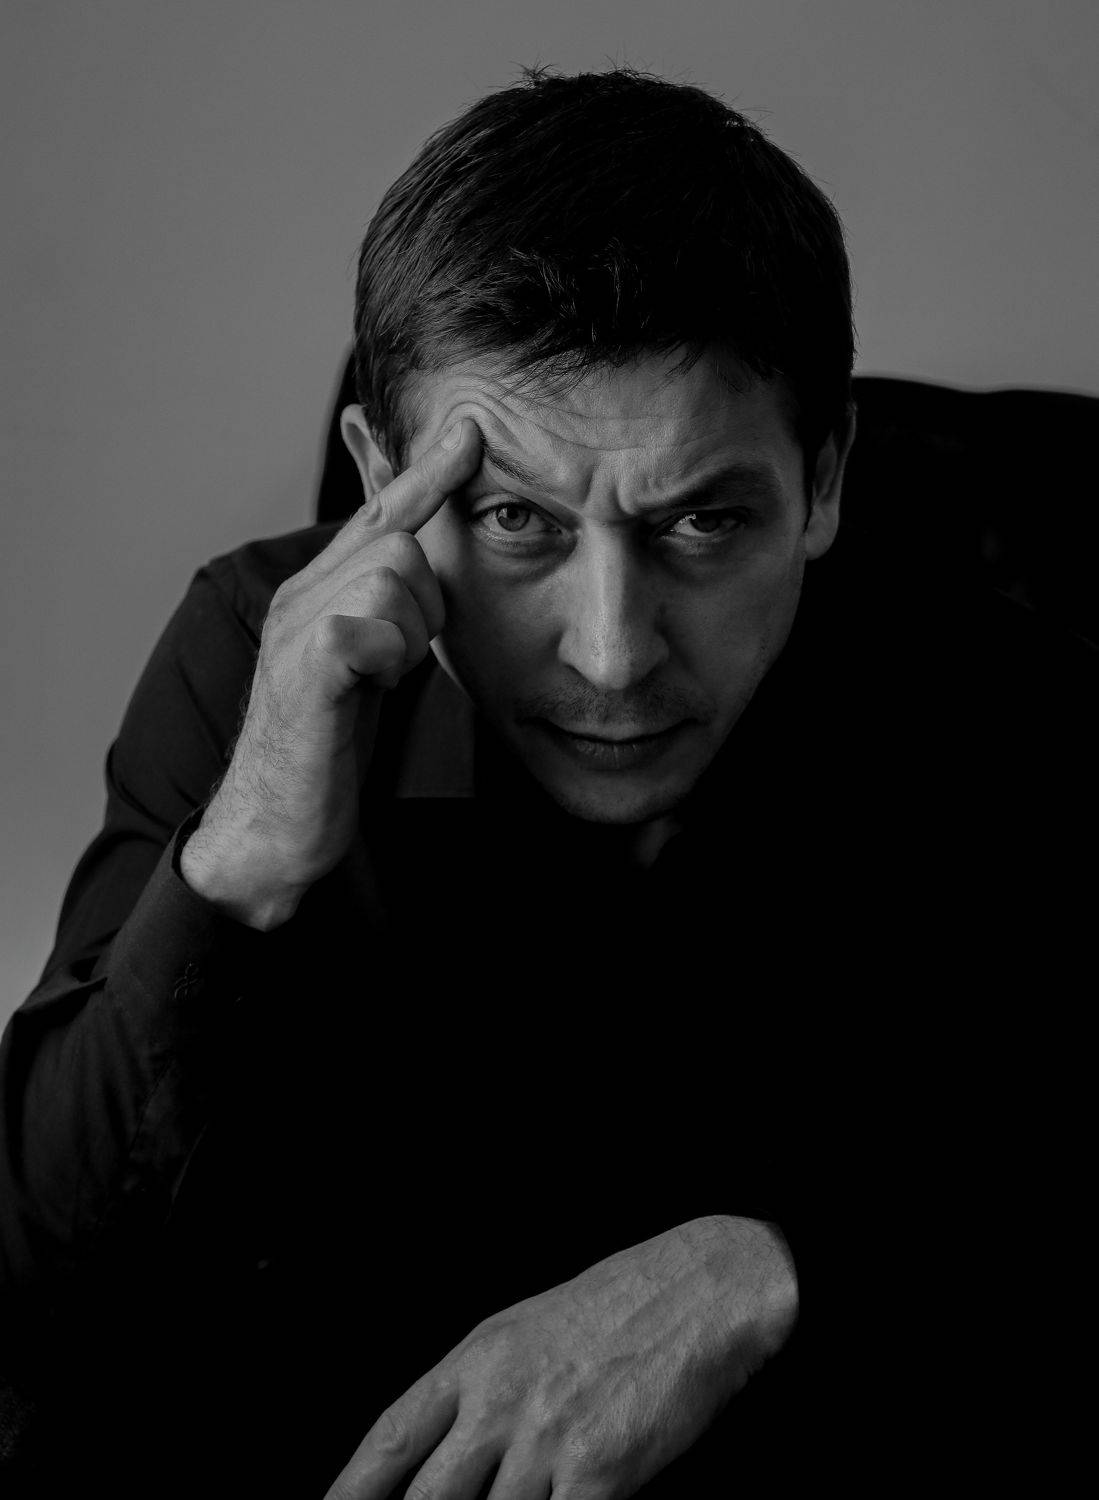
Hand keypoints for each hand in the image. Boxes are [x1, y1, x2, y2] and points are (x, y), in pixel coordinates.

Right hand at [180, 418, 481, 926]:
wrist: (271, 827)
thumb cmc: (324, 750)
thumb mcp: (364, 669)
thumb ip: (387, 616)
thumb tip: (420, 576)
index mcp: (317, 591)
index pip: (378, 515)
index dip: (425, 474)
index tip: (469, 431)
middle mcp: (300, 595)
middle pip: (401, 543)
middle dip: (426, 603)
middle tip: (398, 663)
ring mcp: (296, 628)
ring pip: (394, 574)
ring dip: (410, 634)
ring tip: (381, 681)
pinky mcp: (304, 669)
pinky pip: (368, 625)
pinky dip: (387, 657)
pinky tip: (369, 689)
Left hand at [325, 1216, 796, 1499]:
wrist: (699, 1291)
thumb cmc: (619, 1307)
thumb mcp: (528, 1330)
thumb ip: (480, 1390)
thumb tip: (443, 1448)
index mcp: (478, 1360)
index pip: (392, 1436)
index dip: (352, 1487)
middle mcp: (500, 1402)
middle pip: (425, 1499)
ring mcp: (545, 1441)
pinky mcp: (597, 1474)